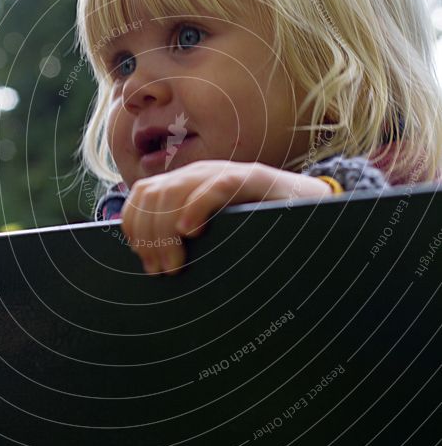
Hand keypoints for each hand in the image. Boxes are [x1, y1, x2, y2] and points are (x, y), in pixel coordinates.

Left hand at [120, 160, 331, 274]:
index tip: (144, 261)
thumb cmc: (259, 226)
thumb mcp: (215, 232)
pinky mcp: (252, 178)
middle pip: (152, 196)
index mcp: (185, 184)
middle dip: (149, 237)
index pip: (142, 195)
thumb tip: (152, 266)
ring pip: (174, 192)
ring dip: (166, 232)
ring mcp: (224, 173)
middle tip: (162, 271)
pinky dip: (197, 207)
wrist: (310, 206)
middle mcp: (199, 174)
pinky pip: (216, 186)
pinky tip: (191, 231)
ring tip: (177, 264)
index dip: (134, 227)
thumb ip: (186, 239)